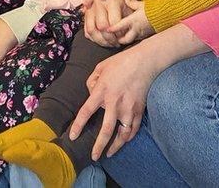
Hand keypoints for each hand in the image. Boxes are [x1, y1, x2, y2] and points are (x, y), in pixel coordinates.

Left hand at [68, 43, 159, 160]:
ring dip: (115, 147)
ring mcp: (128, 108)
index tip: (73, 137)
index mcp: (101, 91)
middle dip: (99, 146)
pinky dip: (128, 138)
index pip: (86, 112)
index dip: (78, 126)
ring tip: (109, 154)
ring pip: (122, 134)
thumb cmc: (121, 63)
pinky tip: (123, 142)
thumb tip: (90, 93)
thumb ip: (91, 82)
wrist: (145, 62)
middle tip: (94, 157)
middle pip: (105, 130)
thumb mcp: (100, 67)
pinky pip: (134, 129)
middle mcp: (114, 103)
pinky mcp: (139, 110)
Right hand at [83, 0, 129, 47]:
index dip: (119, 33)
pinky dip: (95, 39)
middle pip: (102, 26)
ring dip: (101, 41)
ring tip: (110, 43)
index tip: (123, 36)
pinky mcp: (85, 16)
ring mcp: (91, 9)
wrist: (116, 0)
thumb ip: (133, 17)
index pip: (113, 22)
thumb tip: (129, 27)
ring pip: (92, 30)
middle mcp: (99, 2)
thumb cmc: (125, 6)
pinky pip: (87, 31)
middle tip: (117, 42)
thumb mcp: (133, 8)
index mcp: (112, 0)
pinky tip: (104, 41)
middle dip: (110, 38)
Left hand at [108, 1, 152, 44]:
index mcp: (133, 20)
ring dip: (125, 40)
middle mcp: (136, 29)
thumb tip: (124, 0)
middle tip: (114, 37)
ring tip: (121, 37)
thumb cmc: (152, 9)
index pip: (120, 26)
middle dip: (119, 40)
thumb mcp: (140, 4)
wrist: (164, 16)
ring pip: (131, 41)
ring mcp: (141, 34)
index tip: (107, 30)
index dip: (112, 29)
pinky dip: (132, 38)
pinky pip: (137, 40)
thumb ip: (131, 3)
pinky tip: (130, 35)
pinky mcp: (146, 36)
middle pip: (125, 39)